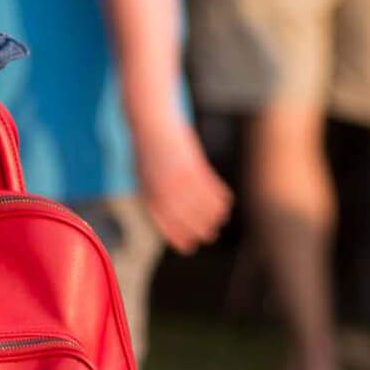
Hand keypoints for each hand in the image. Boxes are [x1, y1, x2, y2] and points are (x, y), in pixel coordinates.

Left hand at [132, 117, 231, 252]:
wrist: (151, 121)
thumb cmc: (147, 149)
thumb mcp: (142, 174)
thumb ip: (153, 194)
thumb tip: (166, 215)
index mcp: (148, 190)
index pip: (163, 221)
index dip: (176, 236)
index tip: (188, 247)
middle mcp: (162, 186)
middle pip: (184, 216)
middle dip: (198, 229)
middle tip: (209, 237)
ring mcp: (177, 175)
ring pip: (200, 203)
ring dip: (212, 215)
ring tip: (219, 222)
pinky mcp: (192, 163)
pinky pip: (209, 186)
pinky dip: (219, 197)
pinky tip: (226, 203)